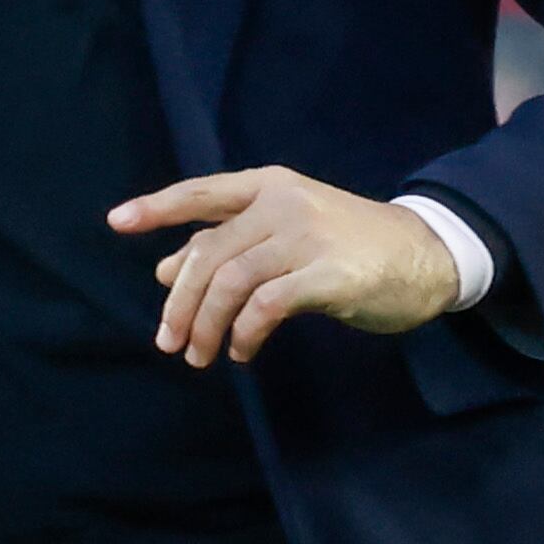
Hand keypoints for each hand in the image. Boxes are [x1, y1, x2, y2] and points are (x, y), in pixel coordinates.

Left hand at [113, 166, 462, 366]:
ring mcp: (307, 236)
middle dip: (180, 303)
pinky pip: (266, 307)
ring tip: (200, 355)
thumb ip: (230, 247)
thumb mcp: (285, 236)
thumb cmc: (349, 245)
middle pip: (209, 253)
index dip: (157, 207)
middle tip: (168, 342)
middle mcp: (283, 204)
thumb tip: (166, 273)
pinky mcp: (329, 273)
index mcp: (269, 187)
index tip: (116, 222)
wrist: (426, 254)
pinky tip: (242, 351)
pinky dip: (244, 333)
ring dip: (205, 326)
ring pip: (231, 282)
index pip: (202, 193)